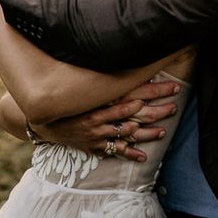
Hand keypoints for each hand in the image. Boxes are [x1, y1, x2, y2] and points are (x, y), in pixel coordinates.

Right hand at [31, 79, 179, 161]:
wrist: (42, 119)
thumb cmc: (65, 98)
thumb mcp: (84, 84)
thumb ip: (102, 76)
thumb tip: (124, 60)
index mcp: (102, 98)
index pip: (136, 92)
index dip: (156, 90)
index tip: (172, 86)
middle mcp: (102, 116)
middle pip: (138, 114)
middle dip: (158, 110)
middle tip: (174, 107)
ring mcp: (98, 133)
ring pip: (129, 133)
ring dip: (147, 133)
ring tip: (163, 131)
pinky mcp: (93, 145)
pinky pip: (114, 150)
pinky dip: (129, 153)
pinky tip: (143, 157)